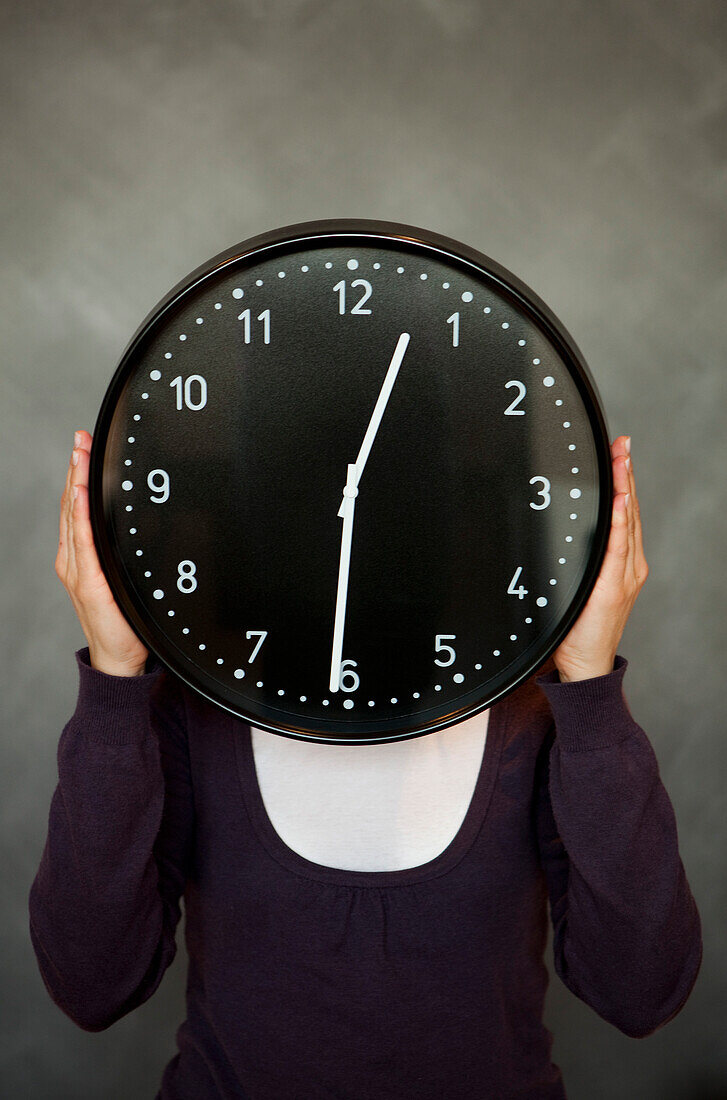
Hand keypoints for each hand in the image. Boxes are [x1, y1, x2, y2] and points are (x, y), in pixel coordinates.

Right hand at [55, 430, 149, 676]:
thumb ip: (136, 548)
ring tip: (79, 455)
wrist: (120, 656)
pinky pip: (82, 543)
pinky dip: (81, 517)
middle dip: (76, 469)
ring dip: (77, 483)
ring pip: (73, 517)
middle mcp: (73, 558)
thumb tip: (169, 520)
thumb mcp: (131, 574)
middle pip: (71, 504)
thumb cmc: (126, 618)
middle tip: (81, 439)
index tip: (84, 445)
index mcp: (82, 555)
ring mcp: (77, 570)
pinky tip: (82, 497)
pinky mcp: (87, 583)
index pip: (78, 506)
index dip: (80, 474)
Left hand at [551, 435, 648, 681]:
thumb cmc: (576, 627)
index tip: (618, 451)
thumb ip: (573, 559)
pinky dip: (620, 525)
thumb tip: (549, 531)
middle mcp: (629, 565)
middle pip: (630, 510)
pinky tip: (619, 504)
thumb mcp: (576, 585)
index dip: (623, 480)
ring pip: (627, 524)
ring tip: (621, 461)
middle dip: (625, 474)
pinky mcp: (613, 588)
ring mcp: (624, 576)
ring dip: (624, 489)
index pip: (625, 512)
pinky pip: (617, 550)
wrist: (585, 664)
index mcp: (622, 563)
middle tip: (620, 444)